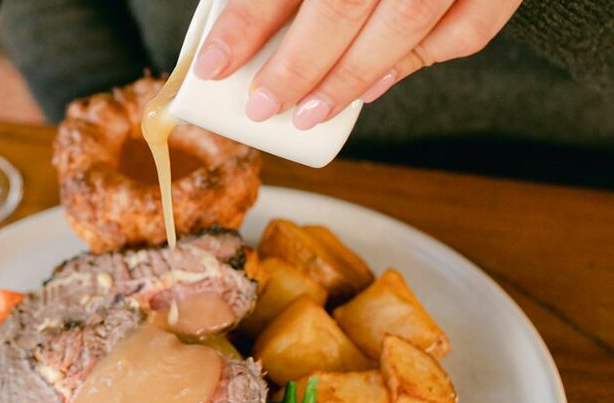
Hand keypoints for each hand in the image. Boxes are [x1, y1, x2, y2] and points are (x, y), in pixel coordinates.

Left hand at [193, 0, 521, 128]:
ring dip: (351, 78)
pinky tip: (376, 85)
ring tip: (311, 111)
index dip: (245, 24)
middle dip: (297, 67)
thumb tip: (241, 16)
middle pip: (342, 4)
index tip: (214, 66)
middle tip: (263, 105)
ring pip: (405, 23)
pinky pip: (468, 29)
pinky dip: (420, 63)